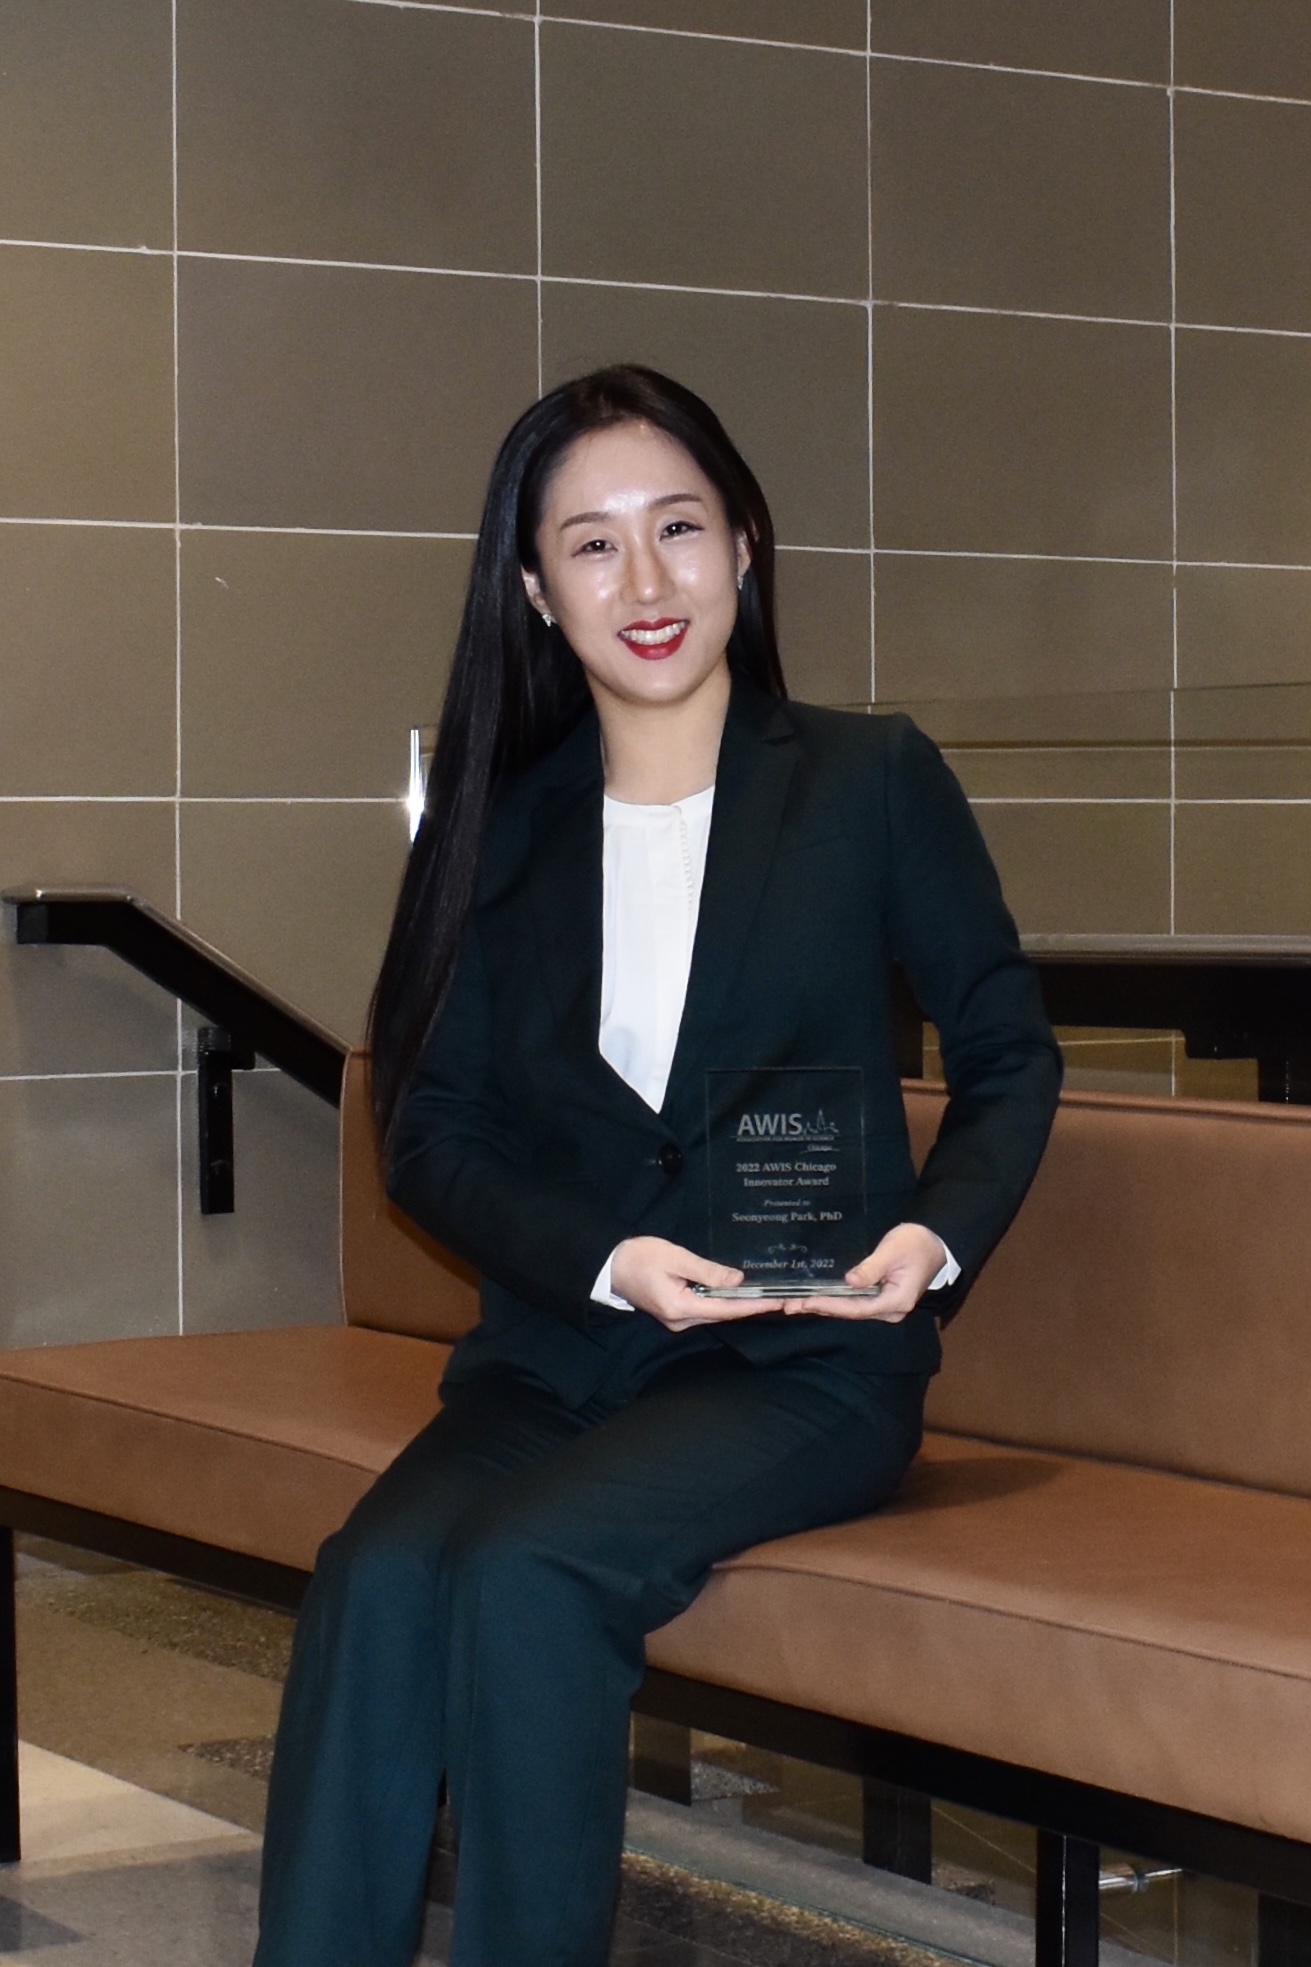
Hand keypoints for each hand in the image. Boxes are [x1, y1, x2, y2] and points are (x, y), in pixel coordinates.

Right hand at [610, 1237, 783, 1331]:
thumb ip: (708, 1271)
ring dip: (735, 1304)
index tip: (777, 1303)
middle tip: (777, 1297)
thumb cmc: (640, 1257)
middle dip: (749, 1306)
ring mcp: (676, 1320)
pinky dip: (720, 1301)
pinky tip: (734, 1292)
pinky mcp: (674, 1314)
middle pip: (722, 1315)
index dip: (753, 1306)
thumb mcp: (676, 1258)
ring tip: (763, 1294)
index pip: (726, 1310)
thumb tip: (737, 1281)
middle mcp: (680, 1321)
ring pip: (713, 1313)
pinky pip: (703, 1309)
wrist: (610, 1265)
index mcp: (680, 1308)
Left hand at [781, 1223, 947, 1322]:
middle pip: (850, 1313)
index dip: (830, 1305)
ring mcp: (884, 1306)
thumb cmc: (915, 1243)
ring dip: (822, 1306)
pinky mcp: (879, 1299)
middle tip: (788, 1305)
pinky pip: (853, 1302)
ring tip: (793, 1304)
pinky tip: (813, 1298)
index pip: (857, 1308)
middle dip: (819, 1308)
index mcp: (896, 1301)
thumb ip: (871, 1268)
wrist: (934, 1242)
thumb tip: (850, 1281)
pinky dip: (833, 1300)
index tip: (807, 1301)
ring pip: (849, 1309)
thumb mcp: (892, 1251)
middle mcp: (889, 1310)